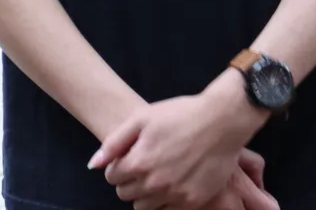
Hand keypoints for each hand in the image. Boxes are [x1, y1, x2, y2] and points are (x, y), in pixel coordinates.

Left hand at [87, 93, 269, 208]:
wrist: (221, 121)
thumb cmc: (180, 114)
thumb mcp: (142, 118)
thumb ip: (114, 143)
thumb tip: (94, 165)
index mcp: (139, 163)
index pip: (112, 178)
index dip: (117, 167)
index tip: (127, 158)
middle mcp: (155, 184)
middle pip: (125, 194)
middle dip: (128, 181)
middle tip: (141, 165)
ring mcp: (175, 195)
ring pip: (144, 207)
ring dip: (145, 193)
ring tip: (156, 174)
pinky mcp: (193, 201)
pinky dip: (165, 199)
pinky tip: (173, 180)